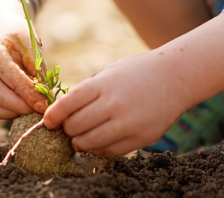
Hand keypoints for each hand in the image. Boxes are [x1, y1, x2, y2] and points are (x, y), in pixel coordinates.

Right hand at [0, 0, 48, 118]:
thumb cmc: (15, 34)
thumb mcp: (30, 43)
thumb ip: (37, 68)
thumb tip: (45, 95)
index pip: (12, 80)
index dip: (30, 95)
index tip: (46, 105)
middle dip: (23, 107)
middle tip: (41, 110)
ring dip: (12, 113)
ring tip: (30, 109)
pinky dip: (3, 113)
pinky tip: (19, 108)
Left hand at [41, 49, 183, 156]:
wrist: (175, 77)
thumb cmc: (137, 72)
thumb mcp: (109, 73)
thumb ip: (88, 91)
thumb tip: (63, 112)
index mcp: (103, 84)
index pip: (68, 104)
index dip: (54, 115)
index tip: (48, 121)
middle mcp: (114, 104)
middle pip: (77, 126)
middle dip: (67, 130)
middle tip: (67, 128)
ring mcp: (128, 123)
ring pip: (91, 142)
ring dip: (80, 142)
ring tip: (80, 138)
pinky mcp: (140, 138)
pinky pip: (111, 151)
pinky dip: (99, 149)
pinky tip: (99, 141)